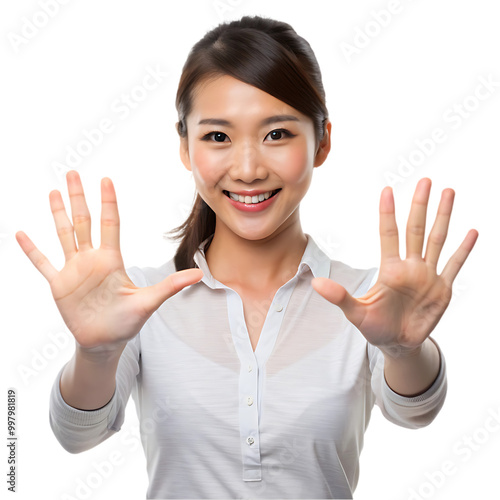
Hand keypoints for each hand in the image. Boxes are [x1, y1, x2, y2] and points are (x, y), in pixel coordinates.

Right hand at [16, 170, 202, 351]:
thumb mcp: (148, 302)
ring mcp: (74, 270)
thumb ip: (170, 286)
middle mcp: (91, 259)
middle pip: (84, 221)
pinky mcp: (59, 285)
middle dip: (78, 197)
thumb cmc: (127, 322)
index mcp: (112, 260)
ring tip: (53, 191)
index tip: (106, 179)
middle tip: (73, 172)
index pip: (110, 223)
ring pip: (64, 235)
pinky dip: (32, 250)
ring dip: (58, 214)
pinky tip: (21, 234)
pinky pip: (43, 263)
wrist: (105, 342)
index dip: (108, 201)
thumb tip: (199, 274)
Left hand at [311, 178, 477, 351]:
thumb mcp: (356, 312)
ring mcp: (428, 275)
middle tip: (425, 180)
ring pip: (437, 240)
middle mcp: (410, 267)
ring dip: (443, 217)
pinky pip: (454, 265)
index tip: (387, 189)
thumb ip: (339, 297)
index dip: (388, 213)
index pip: (389, 234)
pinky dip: (463, 250)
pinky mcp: (443, 289)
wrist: (398, 344)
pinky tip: (472, 231)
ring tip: (448, 193)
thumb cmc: (375, 327)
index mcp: (390, 269)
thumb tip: (315, 283)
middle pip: (416, 229)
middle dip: (420, 205)